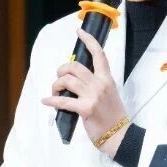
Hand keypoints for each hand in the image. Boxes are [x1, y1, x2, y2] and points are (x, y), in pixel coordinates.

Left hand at [42, 30, 129, 155]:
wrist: (119, 134)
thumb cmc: (112, 116)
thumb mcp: (108, 94)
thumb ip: (95, 84)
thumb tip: (75, 80)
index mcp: (106, 79)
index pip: (98, 54)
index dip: (88, 40)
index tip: (79, 32)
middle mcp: (100, 84)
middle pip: (74, 66)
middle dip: (61, 70)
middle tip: (59, 79)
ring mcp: (93, 96)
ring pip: (67, 80)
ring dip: (56, 85)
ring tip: (55, 92)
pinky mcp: (85, 109)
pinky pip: (63, 101)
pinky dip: (51, 100)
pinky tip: (46, 101)